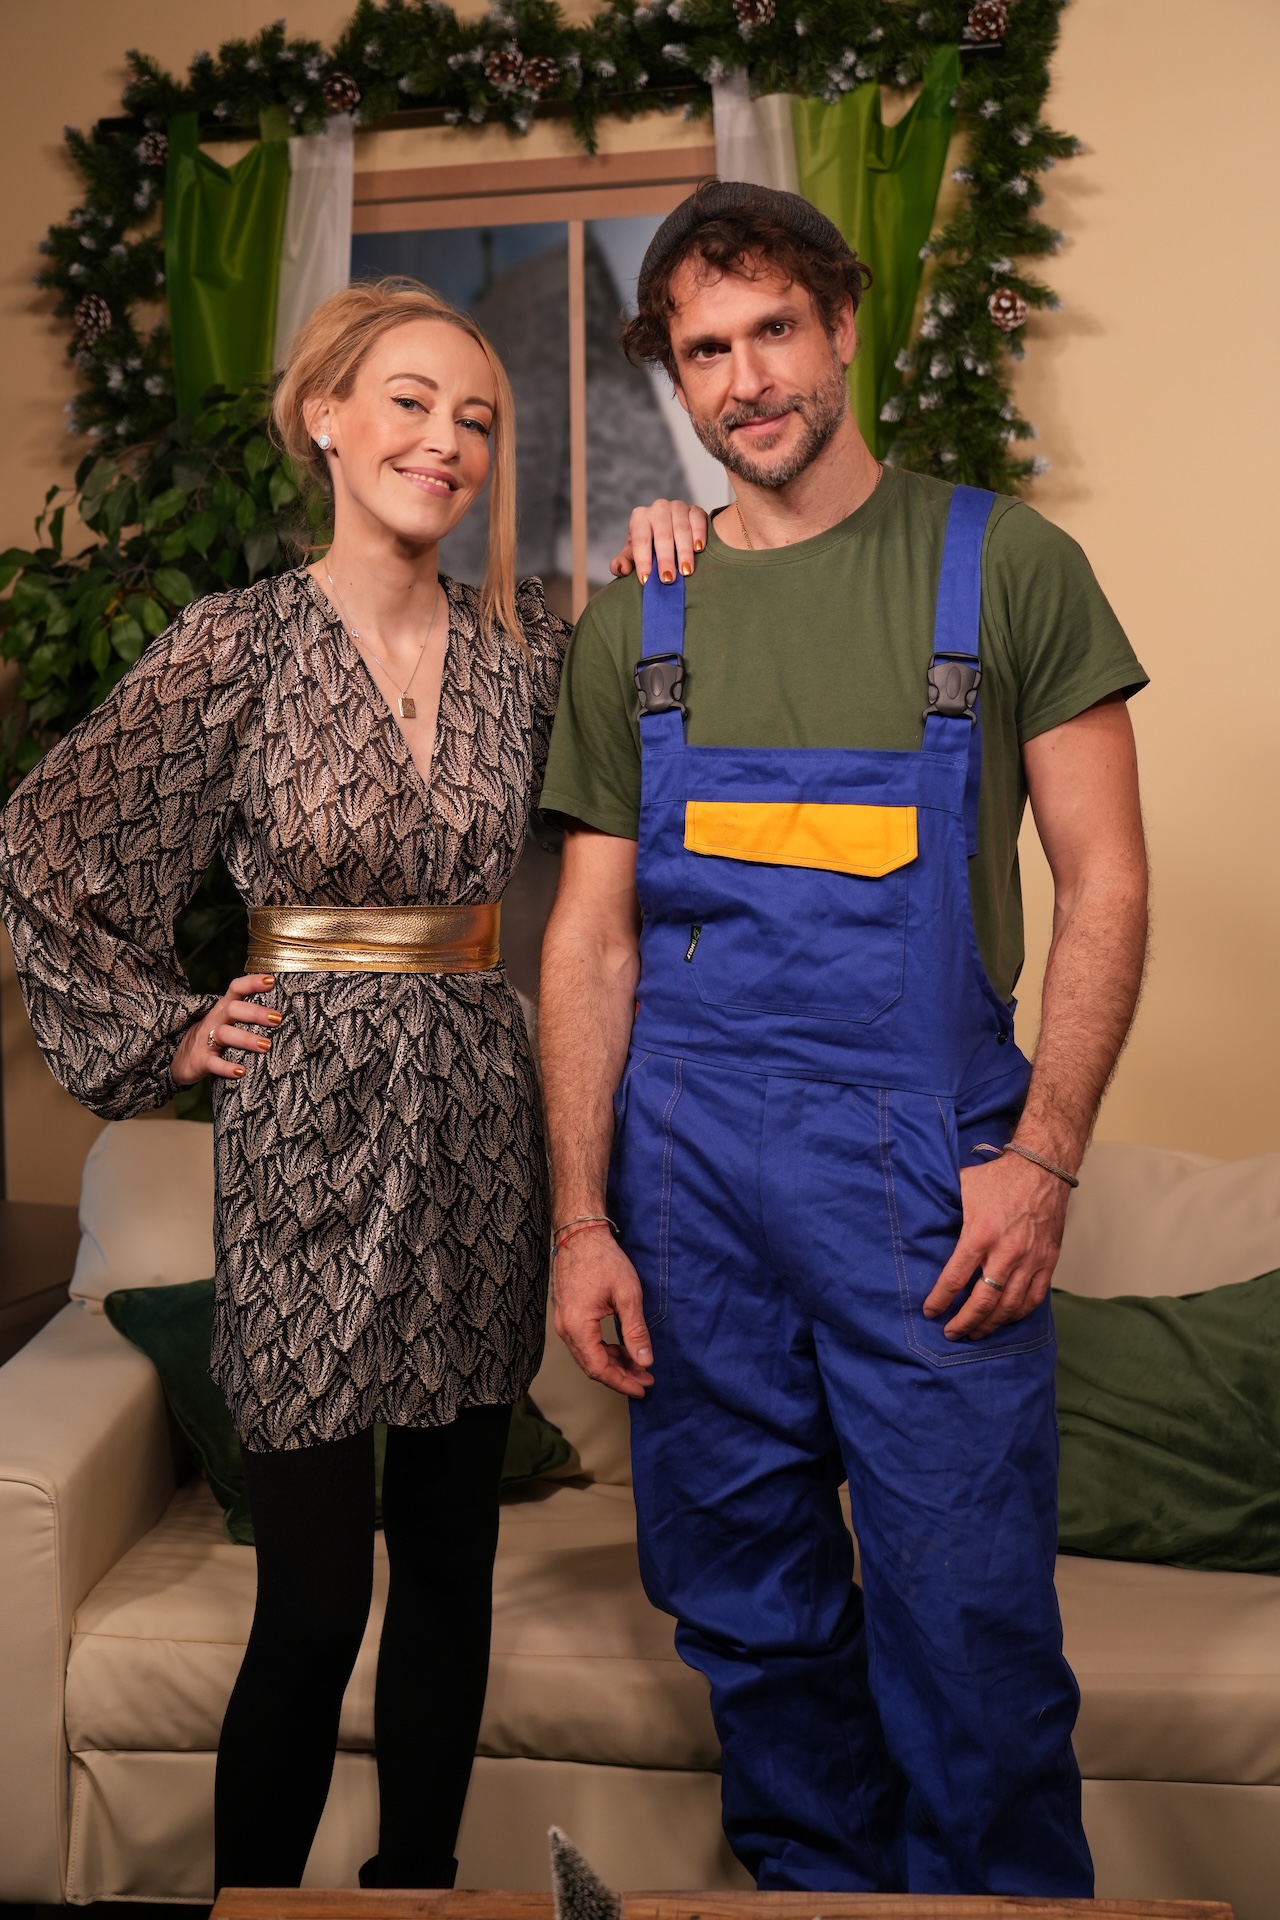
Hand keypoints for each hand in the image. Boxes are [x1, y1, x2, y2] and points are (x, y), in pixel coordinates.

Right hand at [171, 974, 280, 1086]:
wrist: (182, 1060)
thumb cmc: (215, 1037)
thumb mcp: (229, 1021)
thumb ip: (250, 1014)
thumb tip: (287, 1011)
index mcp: (224, 1008)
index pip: (236, 989)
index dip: (252, 982)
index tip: (271, 980)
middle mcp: (215, 1020)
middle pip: (232, 1009)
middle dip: (255, 1012)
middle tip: (277, 1018)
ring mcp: (206, 1040)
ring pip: (224, 1034)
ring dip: (246, 1039)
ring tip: (266, 1046)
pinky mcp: (201, 1060)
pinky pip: (213, 1063)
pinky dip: (226, 1067)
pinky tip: (241, 1071)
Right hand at [553, 1226, 654, 1397]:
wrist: (580, 1234)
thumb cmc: (604, 1260)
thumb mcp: (627, 1295)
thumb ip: (635, 1331)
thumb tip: (644, 1361)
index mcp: (578, 1327)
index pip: (599, 1368)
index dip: (622, 1382)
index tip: (644, 1387)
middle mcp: (565, 1329)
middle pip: (592, 1366)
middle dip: (620, 1375)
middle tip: (646, 1378)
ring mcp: (563, 1322)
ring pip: (588, 1355)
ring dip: (613, 1363)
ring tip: (638, 1364)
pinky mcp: (567, 1315)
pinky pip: (584, 1342)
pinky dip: (604, 1350)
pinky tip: (622, 1348)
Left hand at [610, 499, 708, 584]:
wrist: (670, 530)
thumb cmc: (649, 546)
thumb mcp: (633, 554)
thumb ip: (622, 563)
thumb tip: (622, 568)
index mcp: (640, 517)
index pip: (641, 540)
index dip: (642, 560)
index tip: (646, 580)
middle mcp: (658, 509)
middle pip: (662, 535)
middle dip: (665, 559)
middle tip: (668, 579)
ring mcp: (678, 507)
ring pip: (681, 528)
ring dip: (684, 551)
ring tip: (685, 571)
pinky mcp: (695, 510)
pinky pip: (698, 519)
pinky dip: (699, 534)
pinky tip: (699, 549)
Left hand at [923, 1151, 1070, 1339]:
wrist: (1042, 1168)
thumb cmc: (998, 1177)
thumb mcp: (963, 1187)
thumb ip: (945, 1208)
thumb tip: (920, 1221)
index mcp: (981, 1233)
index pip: (956, 1277)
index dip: (941, 1299)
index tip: (930, 1311)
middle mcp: (1007, 1251)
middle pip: (983, 1301)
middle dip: (964, 1321)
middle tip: (950, 1333)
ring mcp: (1030, 1259)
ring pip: (1009, 1306)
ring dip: (990, 1324)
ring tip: (975, 1333)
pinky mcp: (1048, 1261)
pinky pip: (1033, 1298)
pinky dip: (1017, 1314)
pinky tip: (1004, 1320)